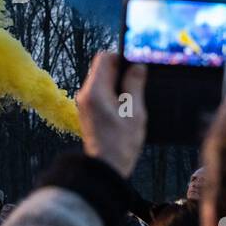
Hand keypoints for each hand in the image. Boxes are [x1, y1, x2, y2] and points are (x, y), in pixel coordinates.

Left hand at [77, 52, 146, 178]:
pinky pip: (101, 93)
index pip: (104, 58)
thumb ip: (135, 85)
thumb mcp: (135, 112)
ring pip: (103, 81)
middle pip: (102, 69)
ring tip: (135, 96)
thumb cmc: (120, 144)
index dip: (121, 57)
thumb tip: (137, 67)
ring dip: (119, 84)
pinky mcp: (89, 112)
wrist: (105, 169)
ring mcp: (85, 103)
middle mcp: (85, 94)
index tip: (137, 64)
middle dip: (122, 71)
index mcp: (95, 91)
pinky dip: (114, 94)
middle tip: (140, 81)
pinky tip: (127, 106)